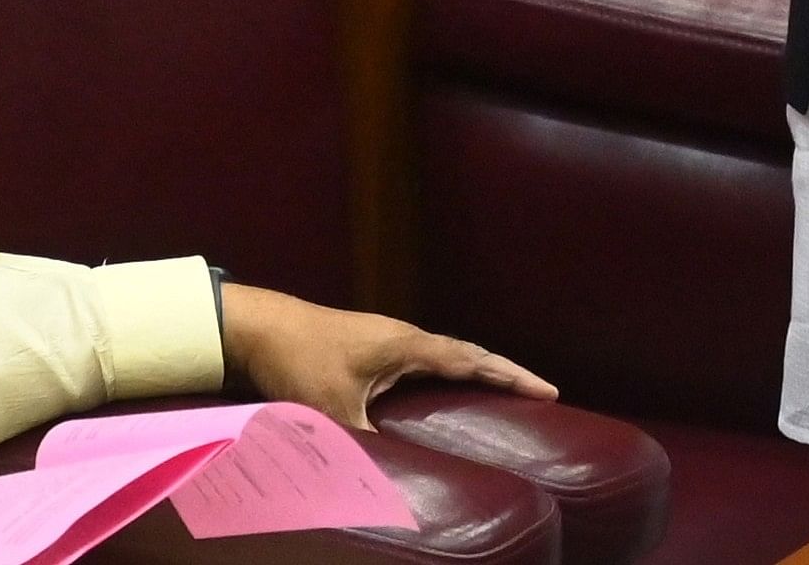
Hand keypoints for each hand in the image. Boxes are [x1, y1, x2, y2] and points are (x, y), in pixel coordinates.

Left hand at [218, 284, 554, 429]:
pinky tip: (446, 388)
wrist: (259, 326)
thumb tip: (388, 483)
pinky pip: (424, 359)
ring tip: (505, 390)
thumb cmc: (299, 360)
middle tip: (539, 391)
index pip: (473, 361)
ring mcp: (387, 339)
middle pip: (468, 353)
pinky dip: (448, 371)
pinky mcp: (370, 347)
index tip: (549, 390)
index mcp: (407, 346)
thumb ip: (363, 446)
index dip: (512, 377)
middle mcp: (404, 337)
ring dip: (477, 369)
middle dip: (505, 372)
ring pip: (445, 354)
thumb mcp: (333, 410)